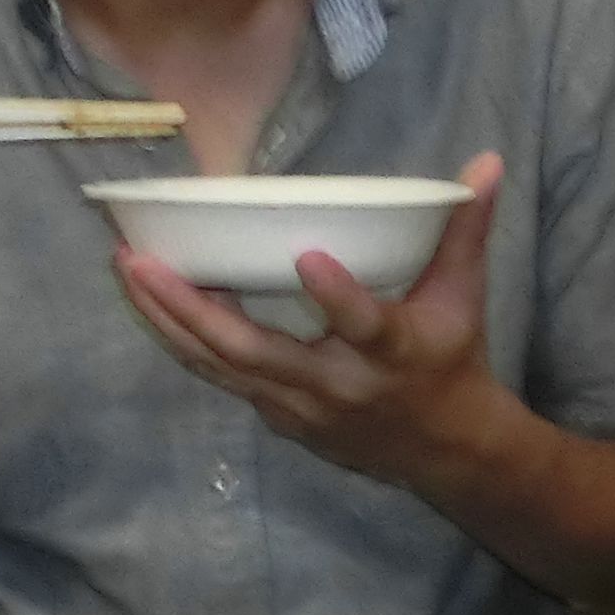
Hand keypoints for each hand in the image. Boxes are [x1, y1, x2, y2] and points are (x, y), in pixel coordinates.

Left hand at [116, 150, 508, 488]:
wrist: (445, 452)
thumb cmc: (453, 362)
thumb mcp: (465, 298)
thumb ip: (467, 229)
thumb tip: (487, 161)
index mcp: (391, 353)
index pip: (364, 325)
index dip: (338, 297)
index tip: (307, 258)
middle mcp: (337, 386)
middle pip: (254, 351)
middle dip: (192, 307)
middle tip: (144, 260)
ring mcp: (300, 408)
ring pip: (220, 367)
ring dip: (167, 320)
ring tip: (127, 269)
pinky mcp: (278, 417)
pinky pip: (219, 376)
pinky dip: (182, 339)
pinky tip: (151, 300)